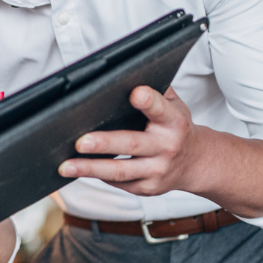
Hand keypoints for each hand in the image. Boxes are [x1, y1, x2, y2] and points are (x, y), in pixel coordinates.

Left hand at [58, 86, 196, 196]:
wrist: (196, 163)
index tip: (135, 93)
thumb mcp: (175, 106)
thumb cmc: (176, 128)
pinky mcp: (146, 188)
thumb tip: (126, 73)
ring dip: (90, 168)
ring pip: (120, 171)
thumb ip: (155, 91)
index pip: (160, 109)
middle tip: (80, 141)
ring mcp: (156, 171)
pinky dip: (96, 176)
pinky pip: (118, 183)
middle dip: (105, 143)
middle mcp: (167, 147)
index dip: (149, 101)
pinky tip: (77, 170)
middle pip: (132, 144)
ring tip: (65, 166)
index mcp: (173, 122)